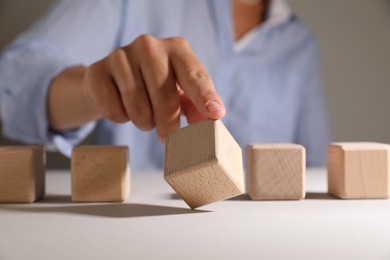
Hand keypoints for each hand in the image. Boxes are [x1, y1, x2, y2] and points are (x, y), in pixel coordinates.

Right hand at [83, 34, 225, 140]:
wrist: (113, 80)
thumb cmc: (155, 87)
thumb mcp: (180, 94)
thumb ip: (197, 106)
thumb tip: (213, 120)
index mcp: (177, 49)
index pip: (194, 75)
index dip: (205, 96)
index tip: (216, 114)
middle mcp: (149, 45)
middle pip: (164, 95)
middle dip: (168, 124)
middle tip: (168, 138)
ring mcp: (121, 55)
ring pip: (137, 105)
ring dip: (144, 122)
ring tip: (145, 117)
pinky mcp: (97, 70)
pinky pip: (113, 109)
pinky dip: (120, 118)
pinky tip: (123, 108)